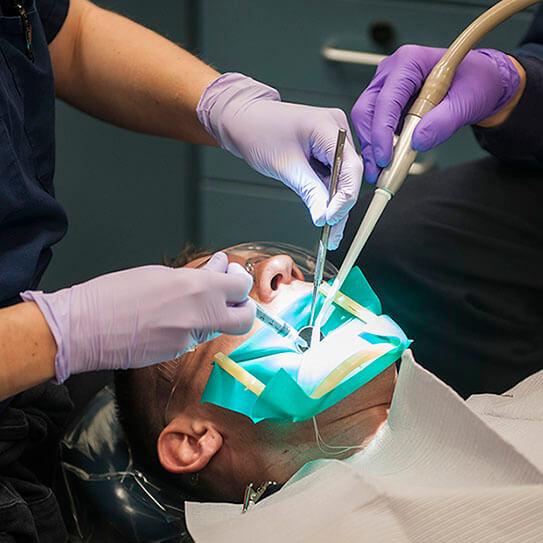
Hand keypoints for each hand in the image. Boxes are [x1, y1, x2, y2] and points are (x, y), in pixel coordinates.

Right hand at [21, 253, 254, 381]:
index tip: (231, 274)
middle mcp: (201, 316)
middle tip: (231, 297)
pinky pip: (195, 338)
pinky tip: (172, 316)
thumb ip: (197, 274)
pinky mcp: (177, 353)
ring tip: (192, 301)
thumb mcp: (160, 274)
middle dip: (244, 307)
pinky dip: (192, 327)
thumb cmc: (115, 294)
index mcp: (198, 289)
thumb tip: (218, 267)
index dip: (240, 280)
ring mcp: (190, 339)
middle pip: (246, 318)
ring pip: (219, 328)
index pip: (242, 287)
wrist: (84, 328)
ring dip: (215, 315)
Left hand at [197, 73, 362, 249]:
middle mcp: (337, 128)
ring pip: (342, 177)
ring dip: (334, 203)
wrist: (244, 120)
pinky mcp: (326, 147)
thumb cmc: (259, 133)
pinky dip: (327, 194)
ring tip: (329, 231)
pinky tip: (324, 213)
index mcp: (329, 126)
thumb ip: (310, 192)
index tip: (331, 219)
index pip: (350, 167)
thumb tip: (324, 218)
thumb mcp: (286, 167)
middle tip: (332, 233)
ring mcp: (332, 137)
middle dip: (340, 205)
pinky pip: (333, 174)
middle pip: (349, 174)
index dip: (345, 197)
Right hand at [351, 45, 520, 182]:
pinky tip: (385, 161)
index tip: (385, 158)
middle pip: (366, 110)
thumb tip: (418, 141)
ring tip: (379, 171)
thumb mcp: (467, 102)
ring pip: (365, 120)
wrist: (478, 84)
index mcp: (409, 62)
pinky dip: (378, 145)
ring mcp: (385, 87)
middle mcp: (391, 73)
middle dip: (371, 143)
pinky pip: (374, 126)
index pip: (386, 100)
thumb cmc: (475, 82)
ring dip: (371, 147)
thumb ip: (443, 121)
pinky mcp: (385, 103)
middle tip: (378, 170)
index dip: (382, 132)